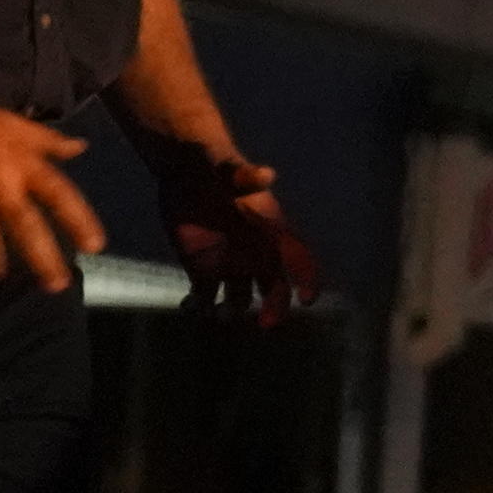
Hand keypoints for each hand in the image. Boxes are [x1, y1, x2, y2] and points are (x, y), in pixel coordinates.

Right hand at [0, 70, 108, 287]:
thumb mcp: (12, 122)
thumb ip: (46, 142)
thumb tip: (81, 148)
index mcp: (19, 161)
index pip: (58, 193)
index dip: (79, 220)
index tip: (95, 246)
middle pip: (25, 223)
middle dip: (42, 256)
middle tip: (57, 285)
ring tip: (1, 276)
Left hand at [147, 144, 324, 325]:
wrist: (185, 171)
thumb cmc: (216, 169)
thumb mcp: (230, 171)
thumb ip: (246, 177)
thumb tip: (267, 174)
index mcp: (271, 231)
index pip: (298, 258)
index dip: (307, 279)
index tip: (307, 299)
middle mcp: (255, 252)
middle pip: (274, 287)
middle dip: (275, 307)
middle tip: (266, 324)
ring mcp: (229, 263)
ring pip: (240, 297)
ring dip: (233, 310)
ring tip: (218, 312)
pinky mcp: (201, 268)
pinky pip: (205, 296)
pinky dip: (199, 306)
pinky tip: (190, 306)